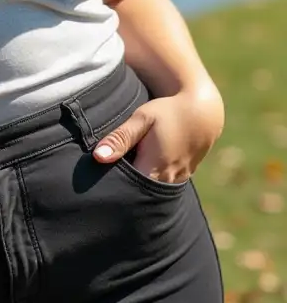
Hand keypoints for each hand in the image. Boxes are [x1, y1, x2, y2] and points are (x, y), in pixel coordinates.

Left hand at [92, 86, 224, 183]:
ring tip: (128, 169)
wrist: (203, 110)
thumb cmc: (169, 111)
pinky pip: (165, 184)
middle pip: (139, 193)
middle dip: (125, 187)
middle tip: (109, 178)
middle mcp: (167, 179)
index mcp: (153, 168)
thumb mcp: (142, 118)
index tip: (100, 180)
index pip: (127, 189)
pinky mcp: (184, 175)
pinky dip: (154, 179)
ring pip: (153, 189)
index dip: (114, 186)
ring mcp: (178, 179)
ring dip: (140, 183)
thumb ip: (121, 138)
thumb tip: (99, 156)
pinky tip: (146, 166)